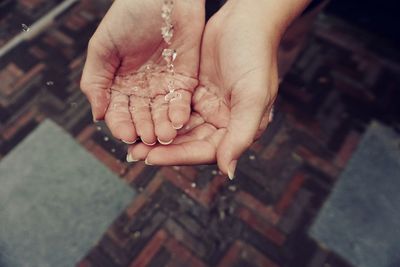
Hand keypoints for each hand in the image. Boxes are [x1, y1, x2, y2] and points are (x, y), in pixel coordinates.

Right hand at [80, 0, 204, 144]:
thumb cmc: (128, 16)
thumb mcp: (103, 47)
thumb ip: (96, 80)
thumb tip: (97, 115)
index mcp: (119, 83)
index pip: (119, 111)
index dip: (121, 124)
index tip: (126, 135)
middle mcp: (141, 89)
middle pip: (141, 117)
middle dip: (143, 130)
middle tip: (146, 140)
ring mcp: (163, 86)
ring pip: (161, 114)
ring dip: (162, 127)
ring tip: (162, 136)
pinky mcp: (185, 81)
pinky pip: (181, 102)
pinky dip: (178, 113)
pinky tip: (176, 123)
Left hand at [127, 0, 279, 177]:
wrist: (245, 19)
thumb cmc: (255, 56)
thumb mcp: (253, 97)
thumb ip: (241, 135)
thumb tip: (228, 172)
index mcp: (238, 128)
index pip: (205, 150)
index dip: (178, 156)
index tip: (150, 158)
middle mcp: (222, 122)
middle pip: (188, 142)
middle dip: (162, 149)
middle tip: (133, 152)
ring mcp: (206, 107)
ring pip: (178, 128)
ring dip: (157, 134)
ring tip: (131, 140)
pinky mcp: (194, 92)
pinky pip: (173, 108)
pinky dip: (158, 114)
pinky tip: (140, 117)